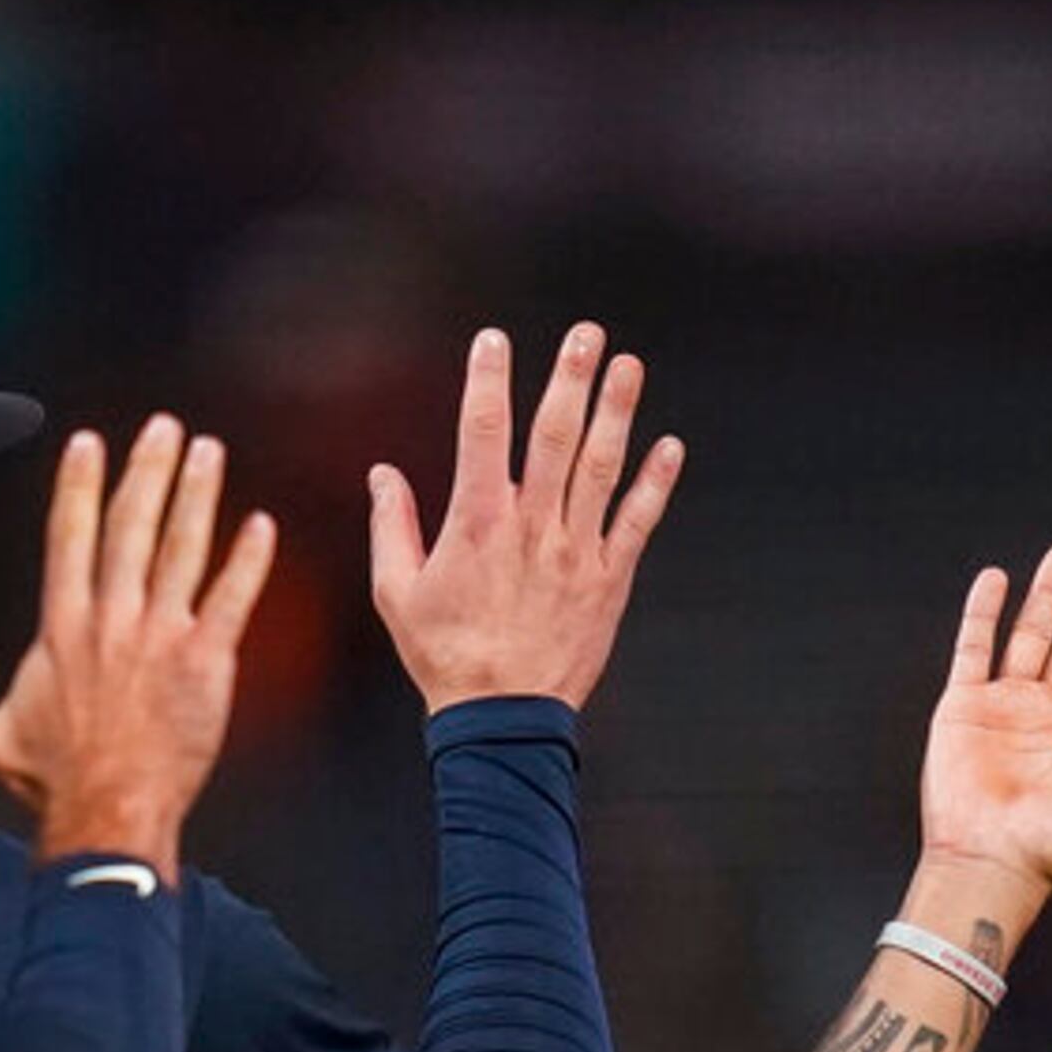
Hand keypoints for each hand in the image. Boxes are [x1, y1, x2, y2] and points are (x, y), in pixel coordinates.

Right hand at [0, 415, 277, 879]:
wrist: (108, 814)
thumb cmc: (55, 783)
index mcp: (63, 628)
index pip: (69, 537)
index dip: (80, 486)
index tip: (90, 443)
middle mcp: (110, 620)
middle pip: (129, 528)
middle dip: (147, 471)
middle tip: (164, 427)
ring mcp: (160, 638)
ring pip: (180, 550)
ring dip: (197, 496)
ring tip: (208, 452)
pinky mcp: (205, 664)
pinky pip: (230, 601)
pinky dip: (247, 562)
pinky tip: (261, 526)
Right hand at [369, 322, 684, 713]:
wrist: (502, 718)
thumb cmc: (445, 656)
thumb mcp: (397, 593)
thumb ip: (390, 527)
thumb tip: (382, 475)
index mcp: (477, 523)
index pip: (481, 433)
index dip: (487, 380)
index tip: (493, 340)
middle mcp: (532, 527)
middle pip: (554, 436)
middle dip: (569, 378)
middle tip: (585, 333)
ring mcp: (576, 551)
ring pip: (600, 468)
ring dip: (616, 412)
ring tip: (628, 366)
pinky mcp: (609, 580)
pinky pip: (637, 523)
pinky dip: (655, 484)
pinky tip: (669, 446)